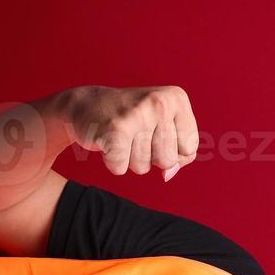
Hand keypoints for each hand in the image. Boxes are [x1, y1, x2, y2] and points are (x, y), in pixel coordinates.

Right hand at [60, 85, 199, 180]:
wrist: (85, 104)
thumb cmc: (131, 121)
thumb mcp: (162, 129)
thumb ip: (177, 155)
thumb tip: (167, 175)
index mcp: (176, 99)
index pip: (189, 149)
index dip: (170, 150)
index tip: (153, 132)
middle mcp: (160, 102)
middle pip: (167, 161)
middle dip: (150, 157)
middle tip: (134, 135)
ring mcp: (138, 114)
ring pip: (143, 167)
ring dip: (129, 159)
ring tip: (121, 137)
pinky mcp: (115, 129)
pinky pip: (121, 168)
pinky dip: (112, 162)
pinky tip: (108, 142)